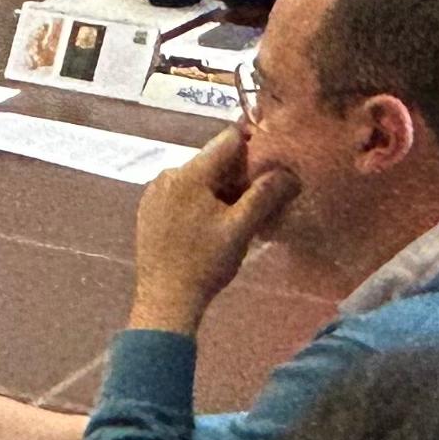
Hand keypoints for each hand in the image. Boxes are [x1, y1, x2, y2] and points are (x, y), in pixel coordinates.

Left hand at [129, 128, 298, 334]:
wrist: (165, 299)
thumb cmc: (205, 263)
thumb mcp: (241, 228)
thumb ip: (265, 195)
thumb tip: (290, 173)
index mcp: (189, 173)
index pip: (228, 140)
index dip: (254, 145)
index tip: (271, 163)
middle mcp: (168, 174)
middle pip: (212, 160)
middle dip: (237, 174)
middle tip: (259, 196)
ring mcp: (154, 192)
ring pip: (198, 178)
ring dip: (220, 189)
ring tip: (237, 215)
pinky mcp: (149, 210)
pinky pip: (182, 193)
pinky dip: (200, 200)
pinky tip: (211, 224)